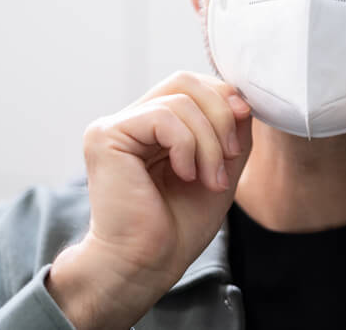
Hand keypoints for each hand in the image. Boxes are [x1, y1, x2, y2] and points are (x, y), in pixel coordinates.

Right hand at [47, 71, 252, 329]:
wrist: (146, 265)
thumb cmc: (178, 226)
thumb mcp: (221, 168)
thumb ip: (231, 131)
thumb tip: (239, 97)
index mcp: (154, 125)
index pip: (192, 86)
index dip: (223, 101)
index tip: (239, 141)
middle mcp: (132, 120)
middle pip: (185, 81)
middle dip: (220, 115)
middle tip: (230, 156)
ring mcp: (116, 126)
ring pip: (180, 100)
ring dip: (209, 141)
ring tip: (209, 178)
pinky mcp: (106, 136)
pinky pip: (164, 117)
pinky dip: (187, 145)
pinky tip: (185, 174)